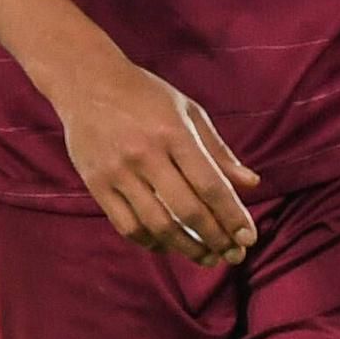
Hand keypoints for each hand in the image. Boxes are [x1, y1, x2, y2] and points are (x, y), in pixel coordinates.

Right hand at [53, 50, 260, 266]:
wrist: (88, 82)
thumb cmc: (146, 94)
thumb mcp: (188, 110)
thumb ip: (218, 150)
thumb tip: (251, 184)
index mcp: (173, 131)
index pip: (210, 184)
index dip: (232, 216)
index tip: (248, 238)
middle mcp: (146, 154)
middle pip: (188, 210)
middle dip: (216, 239)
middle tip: (233, 256)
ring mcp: (118, 172)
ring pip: (158, 226)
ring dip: (187, 249)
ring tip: (207, 257)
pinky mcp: (97, 185)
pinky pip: (128, 227)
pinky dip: (152, 242)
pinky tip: (169, 245)